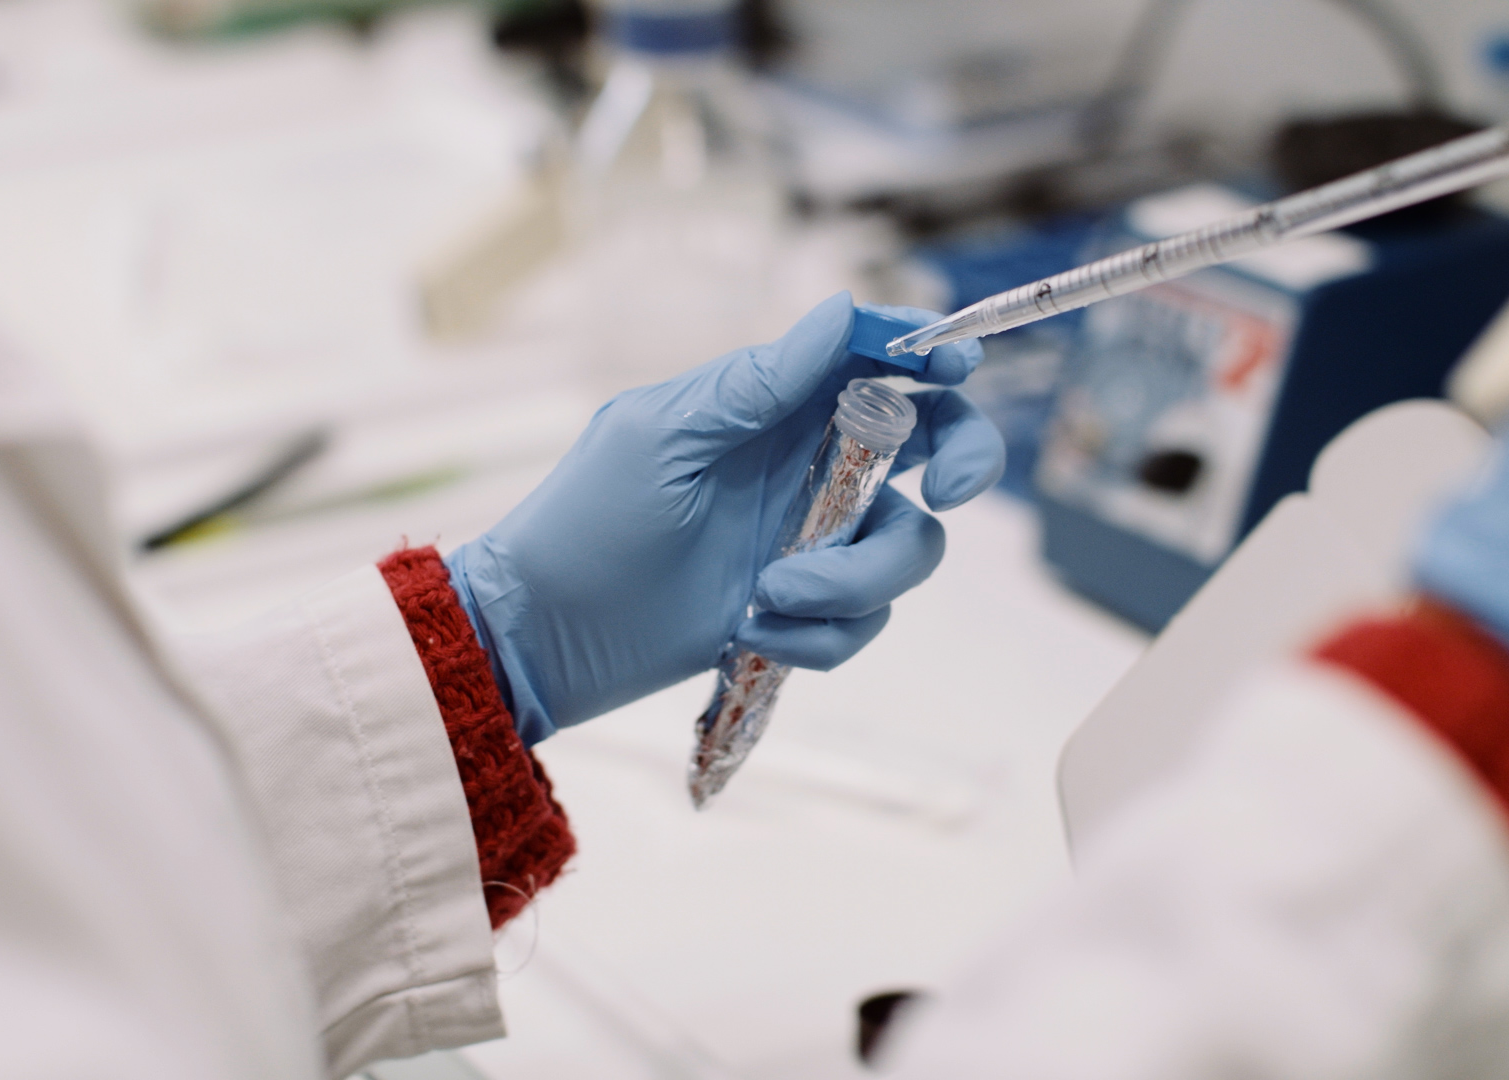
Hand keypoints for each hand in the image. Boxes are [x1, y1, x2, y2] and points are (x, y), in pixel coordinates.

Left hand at [447, 293, 1004, 743]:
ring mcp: (812, 540)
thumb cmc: (584, 521)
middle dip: (964, 461)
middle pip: (933, 445)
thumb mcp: (663, 436)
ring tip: (767, 597)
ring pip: (905, 548)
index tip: (959, 368)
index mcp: (774, 404)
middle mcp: (809, 465)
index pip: (875, 361)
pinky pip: (861, 624)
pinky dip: (817, 637)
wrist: (543, 636)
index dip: (931, 355)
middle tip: (947, 494)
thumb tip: (844, 311)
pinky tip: (747, 633)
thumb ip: (759, 383)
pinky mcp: (805, 610)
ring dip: (852, 583)